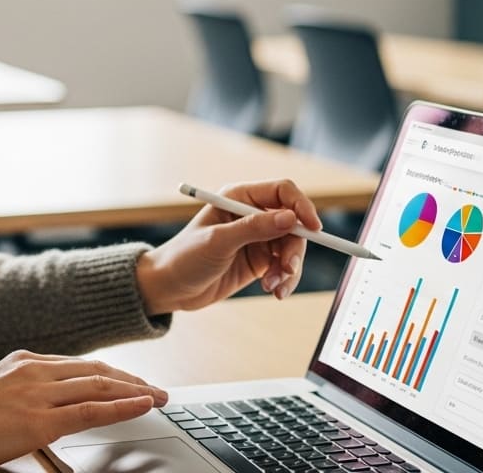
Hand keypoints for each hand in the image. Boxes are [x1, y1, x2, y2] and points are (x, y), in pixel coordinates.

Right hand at [0, 350, 167, 471]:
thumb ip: (17, 393)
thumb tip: (36, 407)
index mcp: (22, 362)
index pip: (78, 365)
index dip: (109, 373)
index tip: (129, 381)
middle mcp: (34, 370)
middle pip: (96, 371)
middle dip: (131, 380)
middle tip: (156, 390)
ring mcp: (38, 394)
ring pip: (101, 386)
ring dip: (136, 391)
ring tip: (161, 397)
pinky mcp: (39, 421)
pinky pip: (93, 411)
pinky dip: (124, 406)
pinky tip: (144, 406)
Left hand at [135, 179, 322, 314]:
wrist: (170, 288)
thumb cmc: (184, 257)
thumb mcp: (217, 241)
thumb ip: (254, 228)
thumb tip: (289, 218)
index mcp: (238, 197)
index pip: (283, 191)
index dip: (301, 206)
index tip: (313, 228)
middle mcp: (251, 214)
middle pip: (293, 223)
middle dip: (294, 248)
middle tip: (288, 270)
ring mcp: (257, 238)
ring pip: (292, 247)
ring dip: (289, 269)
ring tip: (274, 287)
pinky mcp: (259, 261)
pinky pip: (284, 267)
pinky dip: (284, 280)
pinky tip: (272, 291)